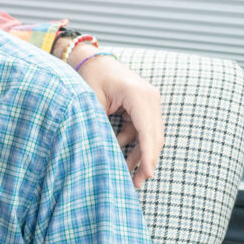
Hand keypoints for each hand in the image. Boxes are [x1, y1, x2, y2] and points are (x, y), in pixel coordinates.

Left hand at [77, 53, 163, 187]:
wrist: (91, 60)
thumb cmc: (89, 77)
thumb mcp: (91, 101)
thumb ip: (100, 124)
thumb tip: (105, 154)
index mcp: (139, 95)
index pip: (148, 130)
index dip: (148, 155)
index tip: (149, 174)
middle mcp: (150, 98)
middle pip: (154, 136)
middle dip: (146, 161)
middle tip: (137, 184)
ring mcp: (149, 102)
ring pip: (149, 136)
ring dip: (139, 156)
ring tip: (129, 177)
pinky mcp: (143, 107)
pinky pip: (141, 131)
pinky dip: (133, 145)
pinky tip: (123, 160)